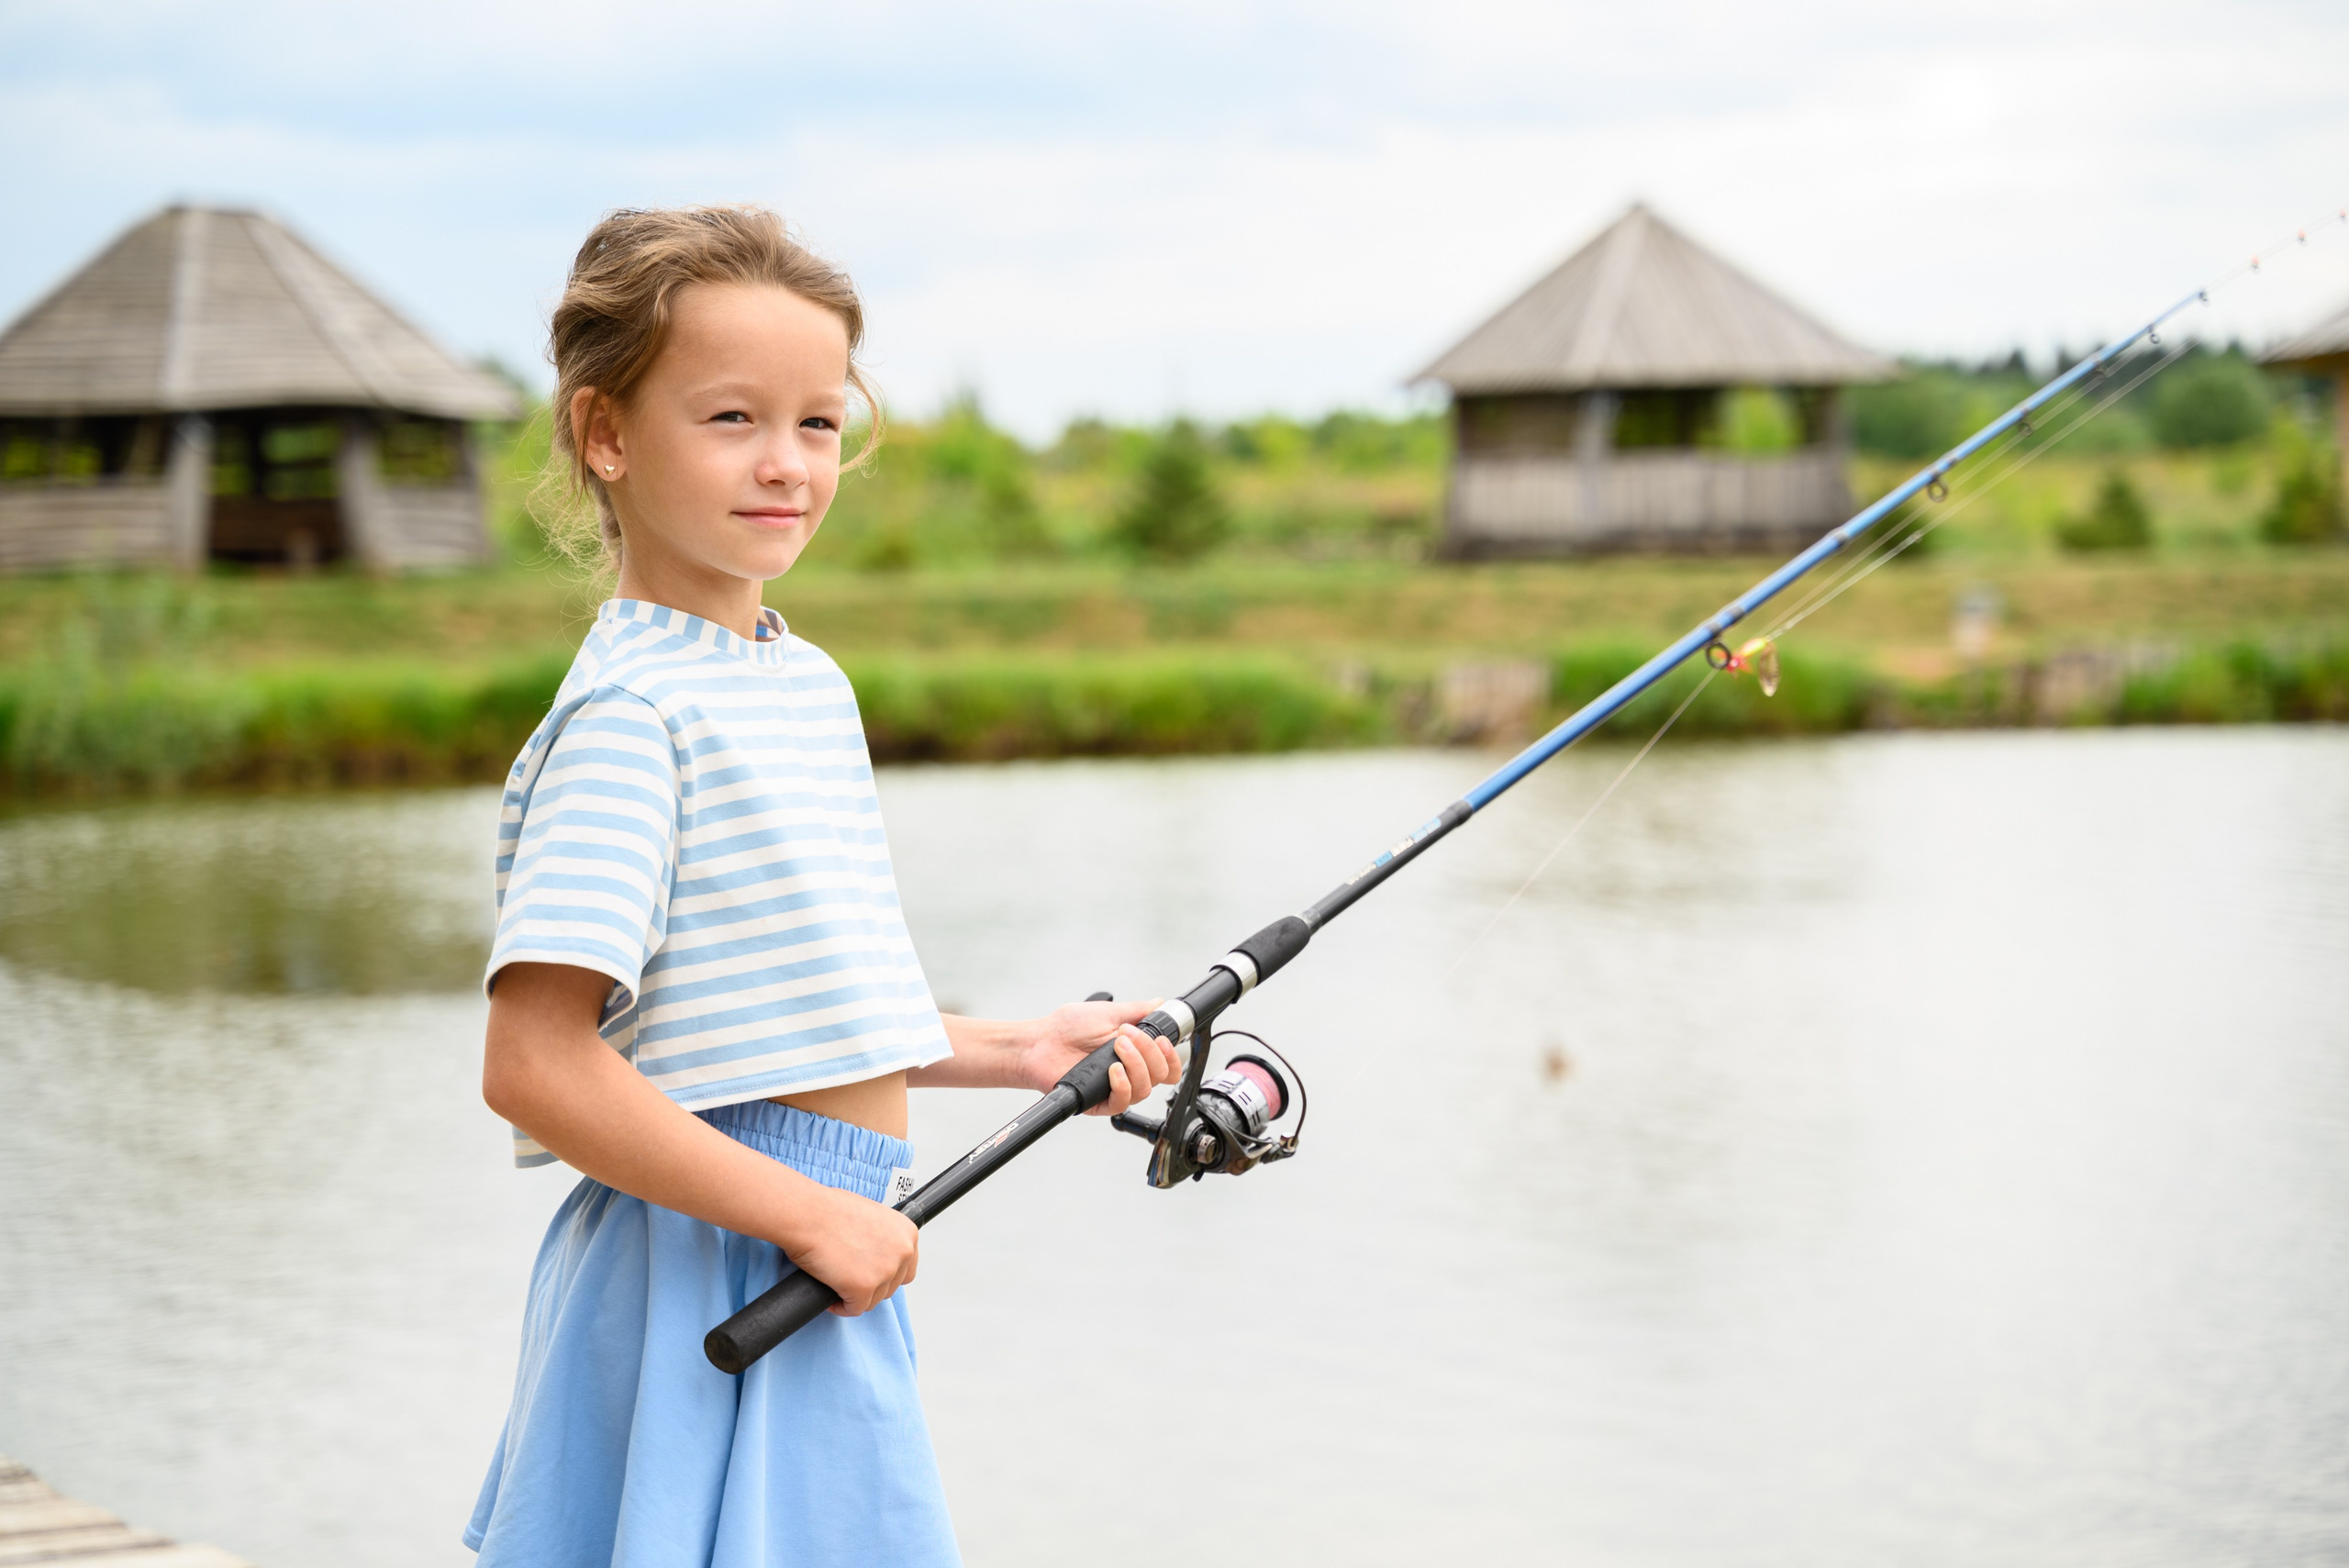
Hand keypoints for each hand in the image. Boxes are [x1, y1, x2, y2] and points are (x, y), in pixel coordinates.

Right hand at [781, 1185, 919, 1315]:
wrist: (807, 1215)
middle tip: (848, 1276)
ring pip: (873, 1300)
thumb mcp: (870, 1216)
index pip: (906, 1269)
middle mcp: (903, 1252)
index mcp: (907, 1233)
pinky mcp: (864, 1288)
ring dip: (855, 1296)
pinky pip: (854, 1309)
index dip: (886, 1274)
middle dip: (869, 1285)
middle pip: (891, 1287)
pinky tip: (830, 1296)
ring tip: (837, 1283)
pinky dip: (841, 1306)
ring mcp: (885, 1271)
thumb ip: (883, 1236)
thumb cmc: (829, 1210)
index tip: (870, 1274)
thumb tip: (877, 1253)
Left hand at [1019, 998, 1182, 1115]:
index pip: (1167, 1063)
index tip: (1161, 1039)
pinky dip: (1123, 1084)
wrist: (1040, 1042)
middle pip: (1161, 1075)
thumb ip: (1137, 1011)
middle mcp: (1129, 1071)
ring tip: (1116, 1046)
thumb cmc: (1067, 1027)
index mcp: (1134, 1052)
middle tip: (1126, 1035)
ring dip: (1135, 1064)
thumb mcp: (1108, 1012)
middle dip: (1150, 1052)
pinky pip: (1123, 1103)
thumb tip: (1159, 1003)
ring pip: (1145, 1089)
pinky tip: (1113, 1070)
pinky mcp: (1100, 1102)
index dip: (1171, 1055)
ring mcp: (1115, 1087)